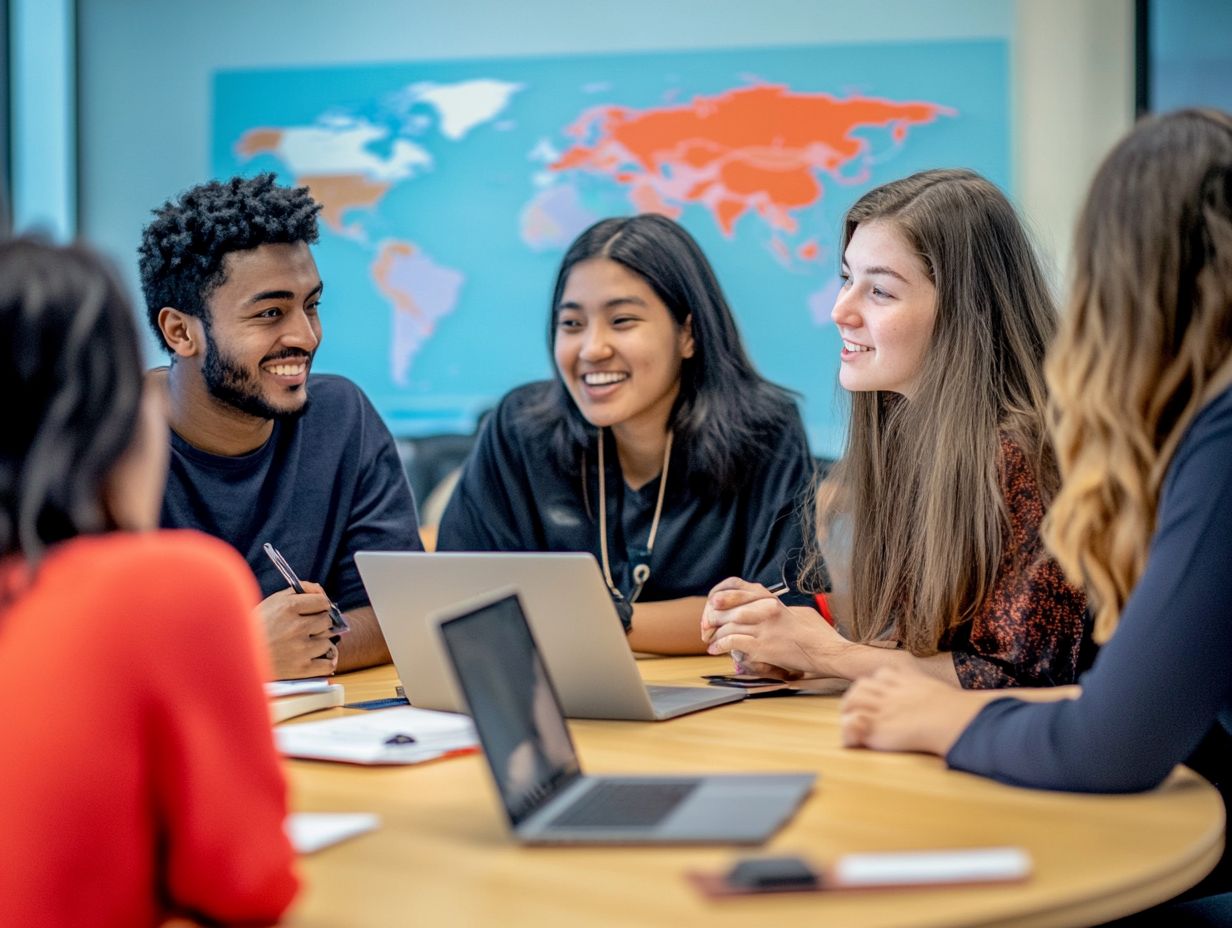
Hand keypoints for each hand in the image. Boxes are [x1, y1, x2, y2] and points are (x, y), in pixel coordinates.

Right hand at [256, 582, 339, 679]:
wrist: (236, 654)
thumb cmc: (257, 625)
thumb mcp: (274, 601)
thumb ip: (301, 590)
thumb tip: (322, 592)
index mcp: (289, 607)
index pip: (323, 602)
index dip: (319, 606)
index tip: (313, 611)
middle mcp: (296, 627)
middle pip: (327, 621)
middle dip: (318, 623)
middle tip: (306, 628)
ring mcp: (300, 650)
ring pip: (328, 641)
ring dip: (320, 642)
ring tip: (304, 644)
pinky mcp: (301, 669)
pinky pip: (329, 663)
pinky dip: (325, 661)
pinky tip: (315, 657)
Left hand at [701, 577, 842, 677]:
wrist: (827, 652)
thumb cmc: (817, 633)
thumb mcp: (798, 611)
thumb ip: (779, 609)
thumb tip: (768, 611)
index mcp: (771, 599)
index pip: (737, 585)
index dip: (721, 593)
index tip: (713, 602)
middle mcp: (765, 609)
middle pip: (726, 606)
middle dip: (711, 616)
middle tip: (705, 626)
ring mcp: (763, 628)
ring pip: (727, 625)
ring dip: (713, 633)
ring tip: (708, 639)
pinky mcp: (763, 647)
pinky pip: (733, 642)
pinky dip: (719, 645)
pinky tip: (714, 649)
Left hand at [840, 665, 981, 755]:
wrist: (954, 720)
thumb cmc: (957, 712)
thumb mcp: (944, 695)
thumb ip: (939, 696)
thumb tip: (971, 702)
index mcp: (907, 681)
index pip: (882, 675)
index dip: (876, 685)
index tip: (878, 695)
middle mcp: (891, 691)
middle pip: (862, 684)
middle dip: (857, 695)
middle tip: (859, 710)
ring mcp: (882, 707)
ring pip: (853, 699)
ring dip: (849, 710)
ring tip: (855, 723)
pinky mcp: (878, 725)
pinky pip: (852, 723)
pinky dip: (850, 729)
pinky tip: (857, 736)